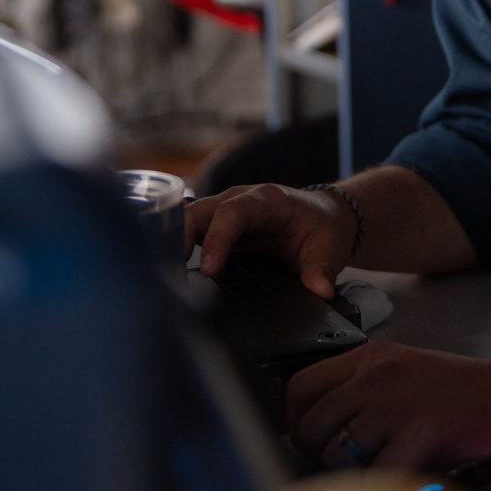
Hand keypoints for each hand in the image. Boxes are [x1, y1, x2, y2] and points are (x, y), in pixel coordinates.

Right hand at [184, 183, 357, 297]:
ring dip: (174, 241)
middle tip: (170, 272)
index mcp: (267, 200)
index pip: (233, 212)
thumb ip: (321, 271)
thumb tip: (320, 291)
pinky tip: (168, 268)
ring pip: (190, 217)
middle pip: (201, 210)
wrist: (326, 218)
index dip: (217, 238)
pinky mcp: (220, 226)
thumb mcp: (328, 250)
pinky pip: (193, 229)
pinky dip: (178, 244)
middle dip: (181, 236)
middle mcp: (242, 199)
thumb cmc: (323, 228)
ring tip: (162, 273)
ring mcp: (227, 210)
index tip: (209, 268)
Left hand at [286, 342, 490, 469]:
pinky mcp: (418, 435)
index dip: (297, 422)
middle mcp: (375, 375)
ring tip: (380, 474)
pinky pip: (373, 477)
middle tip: (346, 467)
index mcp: (370, 357)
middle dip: (319, 455)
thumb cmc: (466, 394)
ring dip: (351, 475)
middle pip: (310, 424)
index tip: (312, 442)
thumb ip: (363, 390)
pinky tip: (402, 484)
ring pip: (336, 453)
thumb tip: (320, 430)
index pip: (300, 387)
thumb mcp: (406, 372)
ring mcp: (395, 405)